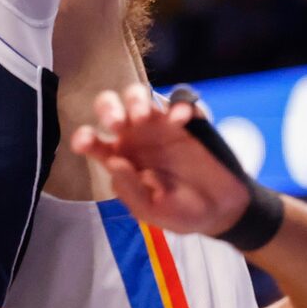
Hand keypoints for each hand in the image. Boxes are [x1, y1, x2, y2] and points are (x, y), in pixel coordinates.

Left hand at [71, 84, 249, 237]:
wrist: (222, 211)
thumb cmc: (179, 212)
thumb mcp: (151, 211)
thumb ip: (130, 189)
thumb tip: (114, 161)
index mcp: (119, 158)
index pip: (93, 141)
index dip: (85, 137)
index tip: (86, 142)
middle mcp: (133, 136)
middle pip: (110, 107)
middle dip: (109, 109)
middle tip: (119, 125)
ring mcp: (159, 125)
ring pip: (139, 95)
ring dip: (136, 99)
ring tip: (144, 116)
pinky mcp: (187, 119)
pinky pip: (179, 99)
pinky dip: (178, 102)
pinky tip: (181, 118)